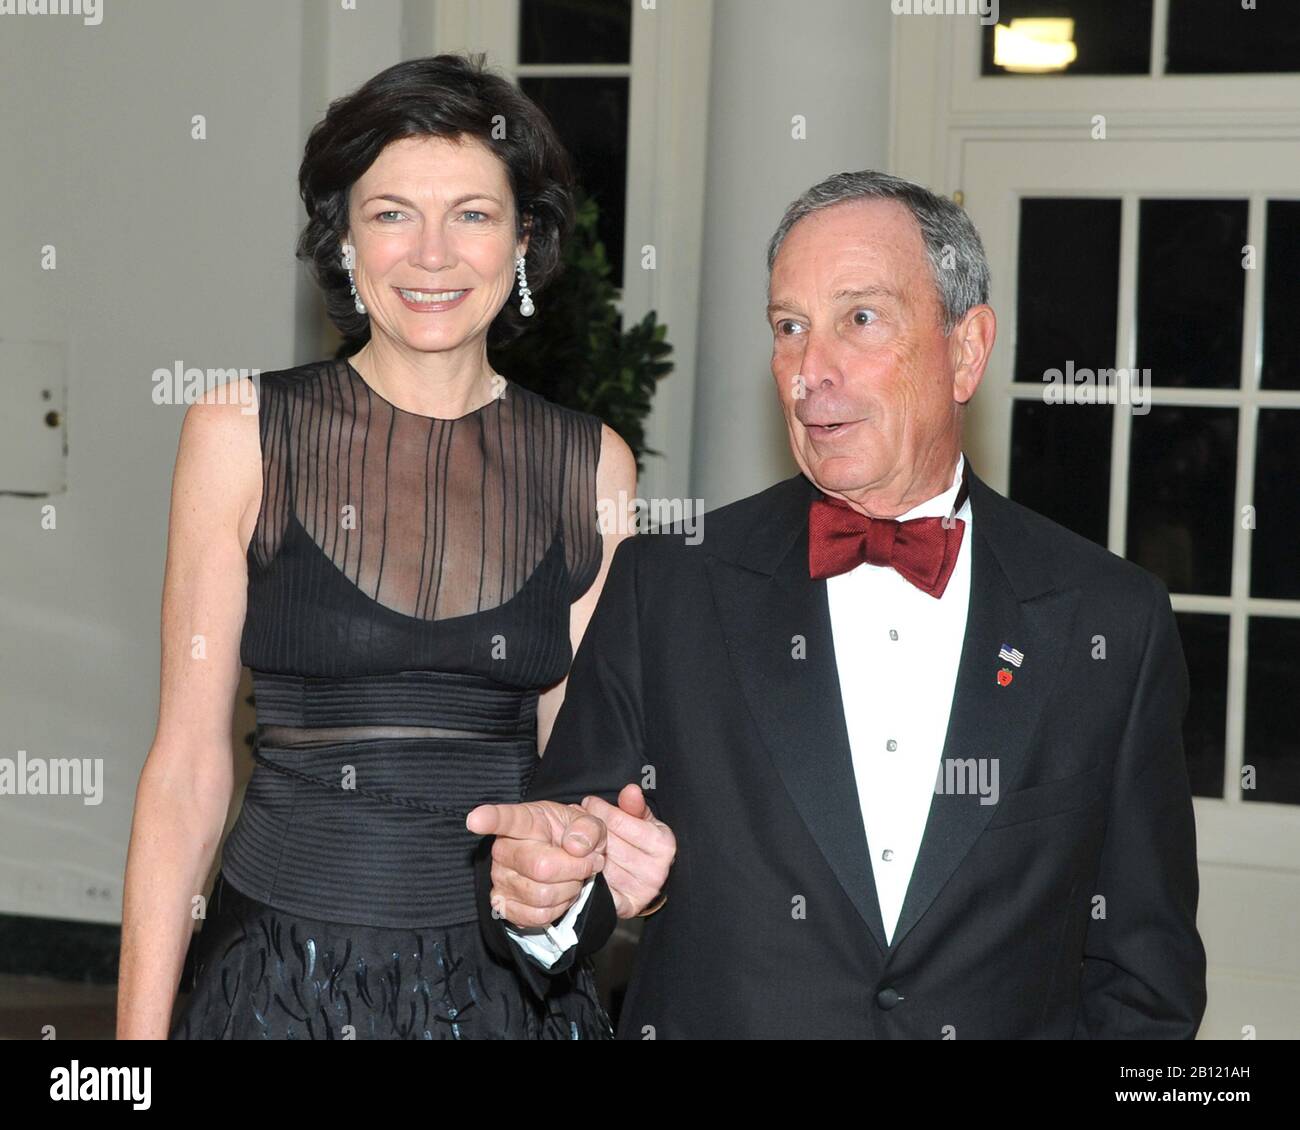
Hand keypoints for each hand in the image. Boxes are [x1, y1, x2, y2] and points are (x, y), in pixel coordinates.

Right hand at [466, 800, 606, 928]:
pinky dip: (558, 909)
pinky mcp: (502, 904)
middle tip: (587, 863)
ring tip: (573, 877)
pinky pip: (536, 916)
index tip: (474, 820)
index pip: (504, 818)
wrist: (566, 862)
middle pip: (541, 867)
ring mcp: (499, 878)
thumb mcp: (588, 823)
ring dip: (569, 890)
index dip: (489, 819)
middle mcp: (504, 848)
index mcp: (525, 820)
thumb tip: (575, 847)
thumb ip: (588, 829)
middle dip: (576, 869)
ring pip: (543, 895)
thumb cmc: (572, 838)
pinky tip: (560, 894)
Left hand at [581, 783, 675, 917]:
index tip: (588, 803)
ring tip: (575, 839)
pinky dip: (585, 875)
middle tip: (574, 818)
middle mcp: (655, 870)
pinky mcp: (627, 906)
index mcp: (662, 844)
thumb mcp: (642, 818)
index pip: (617, 821)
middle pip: (606, 843)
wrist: (646, 876)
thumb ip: (634, 805)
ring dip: (582, 850)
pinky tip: (580, 863)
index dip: (599, 809)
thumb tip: (631, 790)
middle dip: (587, 829)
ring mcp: (641, 891)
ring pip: (599, 864)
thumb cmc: (641, 841)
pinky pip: (598, 889)